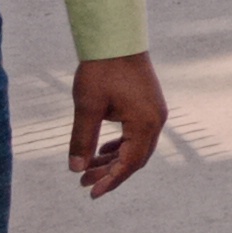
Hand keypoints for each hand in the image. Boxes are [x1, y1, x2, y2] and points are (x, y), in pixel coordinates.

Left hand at [70, 53, 164, 197]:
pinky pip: (137, 134)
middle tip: (84, 183)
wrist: (116, 40)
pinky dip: (121, 146)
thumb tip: (75, 169)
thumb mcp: (87, 108)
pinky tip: (104, 149)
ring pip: (137, 147)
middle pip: (136, 158)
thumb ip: (82, 140)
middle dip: (110, 173)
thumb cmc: (101, 71)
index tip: (91, 193)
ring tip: (89, 168)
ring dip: (114, 160)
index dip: (110, 180)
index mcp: (145, 123)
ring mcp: (155, 112)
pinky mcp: (149, 105)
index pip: (129, 162)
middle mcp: (156, 120)